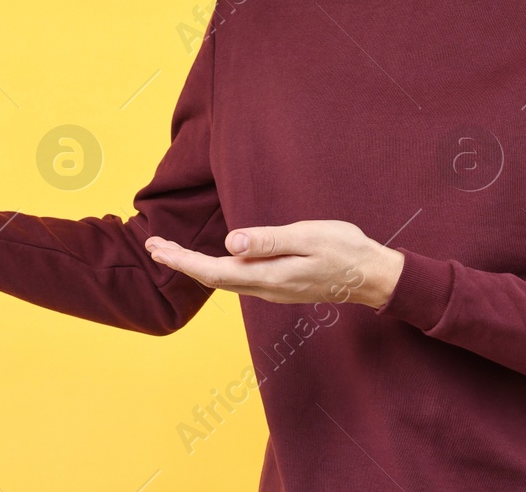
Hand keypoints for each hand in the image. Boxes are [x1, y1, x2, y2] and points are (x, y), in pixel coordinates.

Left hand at [144, 220, 405, 308]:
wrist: (373, 277)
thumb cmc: (344, 250)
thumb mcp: (308, 237)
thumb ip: (269, 241)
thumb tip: (230, 242)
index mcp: (268, 275)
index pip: (213, 270)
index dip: (182, 260)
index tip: (157, 247)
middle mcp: (265, 287)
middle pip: (212, 277)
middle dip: (180, 262)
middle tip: (153, 245)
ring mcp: (272, 289)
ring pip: (224, 280)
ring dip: (195, 266)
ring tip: (173, 251)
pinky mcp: (280, 285)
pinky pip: (239, 279)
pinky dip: (216, 268)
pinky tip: (212, 261)